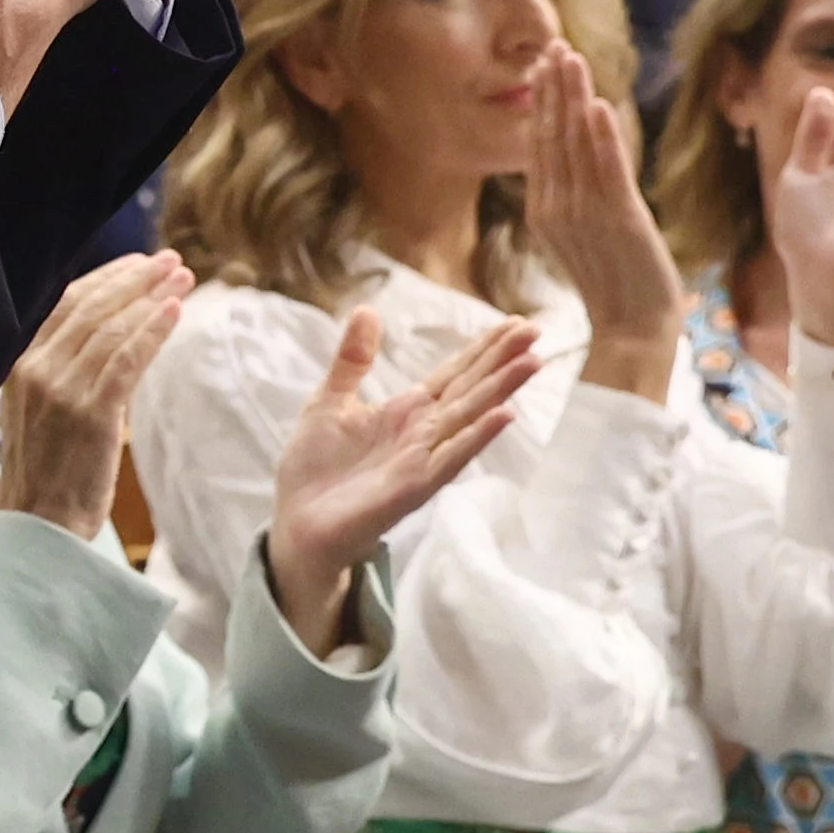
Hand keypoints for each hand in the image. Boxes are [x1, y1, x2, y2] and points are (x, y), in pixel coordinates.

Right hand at [0, 253, 195, 544]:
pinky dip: (152, 332)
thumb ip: (66, 373)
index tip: (140, 264)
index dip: (107, 279)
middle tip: (171, 261)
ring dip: (151, 298)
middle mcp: (36, 369)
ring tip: (183, 279)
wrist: (38, 529)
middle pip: (91, 306)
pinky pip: (125, 360)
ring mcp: (60, 390)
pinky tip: (174, 313)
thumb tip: (111, 341)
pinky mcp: (89, 413)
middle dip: (135, 279)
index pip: (67, 305)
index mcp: (21, 365)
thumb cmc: (49, 476)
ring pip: (111, 328)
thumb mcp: (44, 412)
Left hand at [263, 305, 538, 652]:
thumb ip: (352, 360)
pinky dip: (476, 436)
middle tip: (536, 329)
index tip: (514, 322)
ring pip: (469, 418)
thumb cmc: (314, 468)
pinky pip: (450, 458)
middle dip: (502, 361)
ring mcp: (422, 459)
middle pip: (470, 389)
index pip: (454, 374)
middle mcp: (423, 433)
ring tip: (532, 362)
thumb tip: (367, 309)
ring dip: (501, 390)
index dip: (483, 349)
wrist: (297, 523)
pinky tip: (504, 415)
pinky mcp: (413, 487)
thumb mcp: (329, 401)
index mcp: (406, 411)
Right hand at [519, 42, 681, 379]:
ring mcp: (585, 214)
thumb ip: (574, 195)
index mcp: (545, 210)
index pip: (540, 144)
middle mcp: (557, 207)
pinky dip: (602, 138)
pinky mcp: (618, 220)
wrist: (632, 330)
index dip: (543, 101)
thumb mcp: (583, 235)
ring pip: (575, 145)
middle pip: (551, 136)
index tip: (545, 64)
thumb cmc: (615, 284)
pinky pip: (607, 171)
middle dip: (552, 89)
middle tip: (552, 46)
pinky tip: (598, 105)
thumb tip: (576, 155)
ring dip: (572, 99)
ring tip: (571, 60)